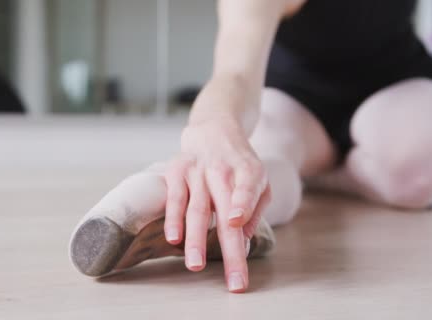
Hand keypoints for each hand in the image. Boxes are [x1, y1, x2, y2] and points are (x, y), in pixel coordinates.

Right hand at [163, 118, 270, 292]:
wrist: (214, 130)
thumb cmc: (240, 164)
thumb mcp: (259, 180)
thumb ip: (255, 208)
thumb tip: (244, 237)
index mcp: (249, 172)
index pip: (247, 188)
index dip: (241, 204)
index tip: (235, 223)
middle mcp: (222, 171)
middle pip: (222, 212)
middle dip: (229, 249)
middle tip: (234, 280)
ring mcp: (197, 171)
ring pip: (196, 209)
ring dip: (195, 239)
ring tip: (195, 265)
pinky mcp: (177, 171)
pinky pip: (174, 198)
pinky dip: (172, 218)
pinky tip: (173, 238)